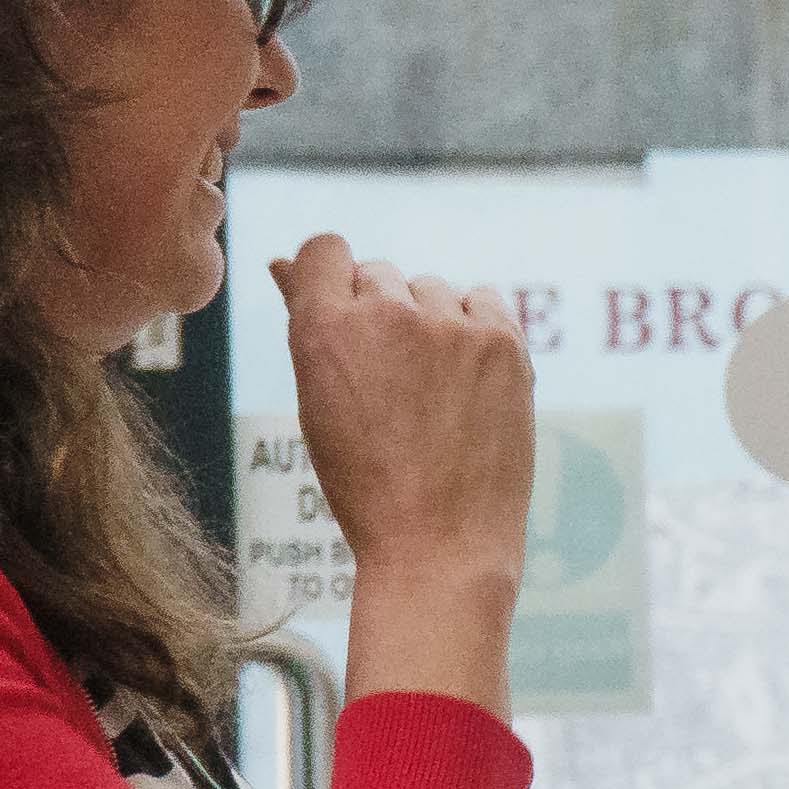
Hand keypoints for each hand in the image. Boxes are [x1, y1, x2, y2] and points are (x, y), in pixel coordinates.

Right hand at [272, 236, 529, 589]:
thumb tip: (284, 262)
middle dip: (380, 310)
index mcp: (323, 326)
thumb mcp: (315, 398)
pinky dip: (476, 325)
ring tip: (430, 388)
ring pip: (432, 288)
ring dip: (429, 319)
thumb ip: (308, 320)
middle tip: (389, 377)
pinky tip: (468, 375)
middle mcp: (386, 313)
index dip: (331, 274)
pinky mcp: (503, 342)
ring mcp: (450, 326)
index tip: (342, 307)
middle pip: (380, 273)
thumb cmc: (364, 477)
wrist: (438, 539)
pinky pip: (484, 300)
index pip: (326, 249)